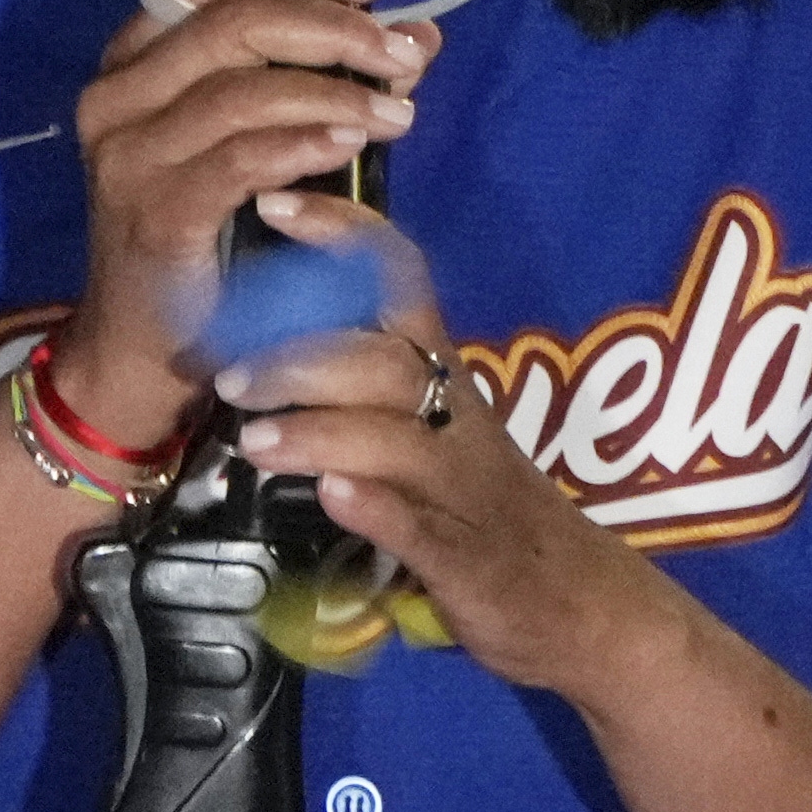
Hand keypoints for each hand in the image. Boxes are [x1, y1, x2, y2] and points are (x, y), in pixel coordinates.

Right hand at [56, 0, 432, 446]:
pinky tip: (352, 144)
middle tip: (401, 59)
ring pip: (242, 88)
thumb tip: (417, 35)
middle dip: (335, 31)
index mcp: (137, 57)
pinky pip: (239, 159)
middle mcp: (117, 93)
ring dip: (335, 93)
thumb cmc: (207, 236)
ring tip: (395, 113)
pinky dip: (304, 144)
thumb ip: (328, 82)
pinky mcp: (152, 211)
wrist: (142, 346)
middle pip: (234, 20)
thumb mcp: (265, 142)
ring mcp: (127, 153)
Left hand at [218, 200, 665, 695]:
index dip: (342, 234)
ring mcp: (462, 490)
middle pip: (385, 360)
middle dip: (301, 357)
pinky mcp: (467, 560)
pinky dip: (377, 507)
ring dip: (321, 430)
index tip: (272, 202)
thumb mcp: (426, 433)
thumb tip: (265, 337)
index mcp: (441, 377)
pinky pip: (421, 526)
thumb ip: (358, 388)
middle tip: (226, 375)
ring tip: (255, 441)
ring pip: (398, 438)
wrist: (585, 609)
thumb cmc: (483, 511)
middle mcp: (456, 419)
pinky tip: (334, 495)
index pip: (398, 280)